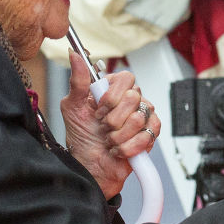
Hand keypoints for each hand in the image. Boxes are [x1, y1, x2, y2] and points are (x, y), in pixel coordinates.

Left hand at [60, 51, 160, 198]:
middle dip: (112, 119)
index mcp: (113, 89)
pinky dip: (127, 147)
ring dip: (117, 136)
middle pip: (133, 97)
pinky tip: (119, 149)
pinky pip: (146, 135)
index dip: (112, 96)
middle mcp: (130, 100)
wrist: (89, 167)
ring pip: (138, 118)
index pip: (126, 77)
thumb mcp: (72, 107)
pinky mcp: (150, 134)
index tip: (98, 110)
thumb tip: (74, 55)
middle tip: (103, 127)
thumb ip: (77, 80)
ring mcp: (142, 116)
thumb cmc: (81, 137)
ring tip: (109, 140)